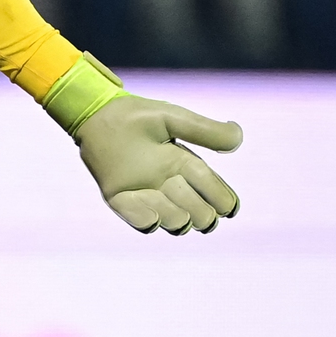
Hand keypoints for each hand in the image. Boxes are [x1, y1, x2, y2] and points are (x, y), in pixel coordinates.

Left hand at [73, 94, 241, 234]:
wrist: (98, 115)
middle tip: (203, 212)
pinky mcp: (120, 199)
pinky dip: (147, 221)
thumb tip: (238, 139)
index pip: (211, 188)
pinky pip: (137, 220)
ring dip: (177, 217)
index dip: (223, 200)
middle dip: (204, 215)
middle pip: (197, 211)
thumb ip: (204, 130)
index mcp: (184, 164)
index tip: (229, 208)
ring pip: (172, 220)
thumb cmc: (138, 116)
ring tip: (175, 207)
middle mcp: (167, 183)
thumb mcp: (174, 119)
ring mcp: (144, 194)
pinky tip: (152, 215)